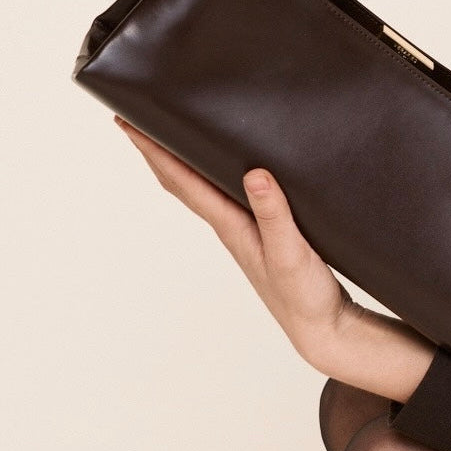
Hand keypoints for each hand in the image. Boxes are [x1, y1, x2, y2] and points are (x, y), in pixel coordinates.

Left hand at [113, 117, 354, 369]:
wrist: (320, 329)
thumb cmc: (303, 298)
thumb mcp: (292, 252)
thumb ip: (274, 214)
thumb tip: (254, 173)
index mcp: (232, 227)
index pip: (183, 181)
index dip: (154, 151)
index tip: (130, 123)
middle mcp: (230, 228)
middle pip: (181, 183)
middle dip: (155, 151)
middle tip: (133, 120)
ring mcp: (242, 233)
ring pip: (198, 190)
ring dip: (177, 164)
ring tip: (166, 139)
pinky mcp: (259, 236)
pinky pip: (221, 199)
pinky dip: (207, 178)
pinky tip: (217, 173)